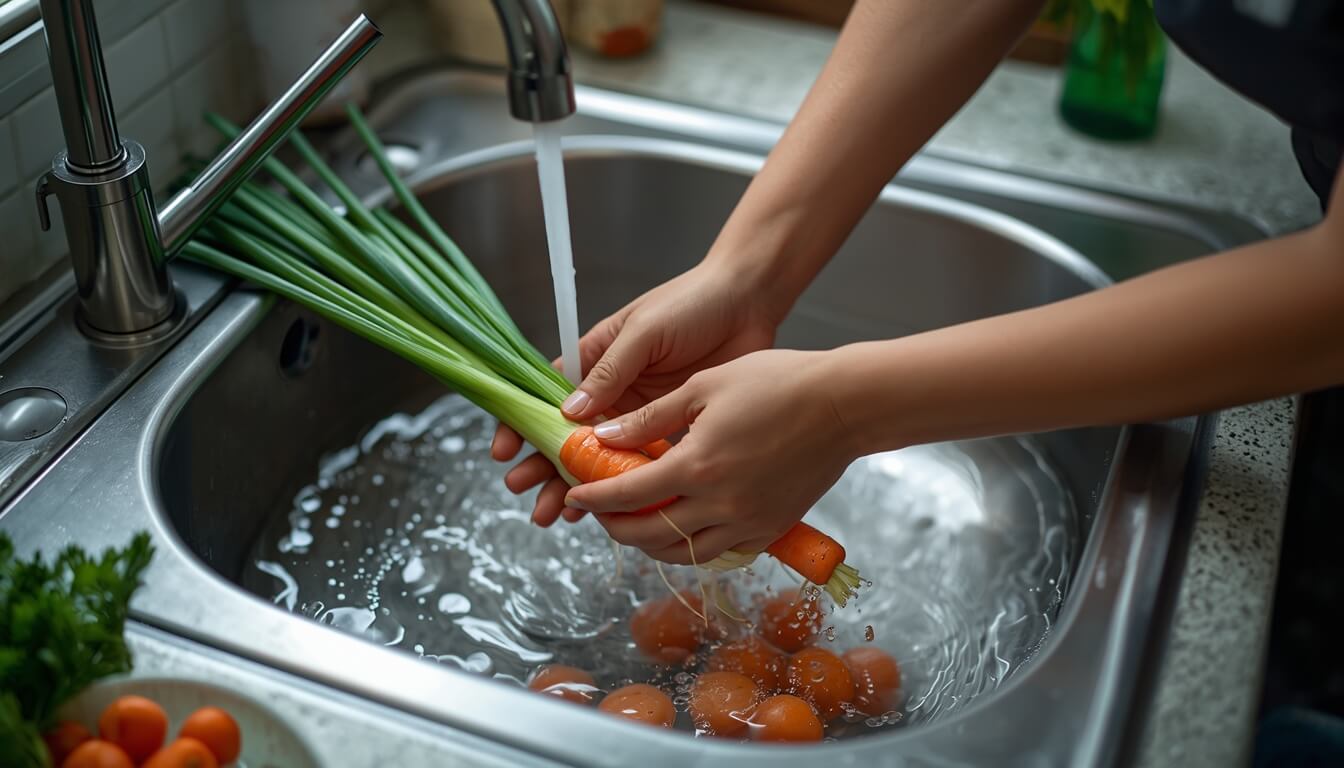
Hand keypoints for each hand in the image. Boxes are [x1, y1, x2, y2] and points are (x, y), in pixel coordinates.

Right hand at [492, 260, 782, 525]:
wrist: (749, 302)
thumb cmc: (692, 302)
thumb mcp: (643, 330)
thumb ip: (611, 371)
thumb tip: (570, 411)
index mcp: (595, 359)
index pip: (546, 395)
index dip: (522, 424)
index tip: (506, 452)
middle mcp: (613, 391)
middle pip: (567, 437)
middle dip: (543, 468)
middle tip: (527, 495)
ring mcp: (642, 414)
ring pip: (601, 459)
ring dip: (578, 488)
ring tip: (555, 516)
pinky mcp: (673, 429)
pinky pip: (644, 465)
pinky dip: (626, 489)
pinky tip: (609, 510)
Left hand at [562, 349, 856, 564]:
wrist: (845, 404)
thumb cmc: (778, 382)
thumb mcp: (705, 386)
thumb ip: (651, 416)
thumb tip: (604, 434)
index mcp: (696, 466)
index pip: (627, 495)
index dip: (594, 498)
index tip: (575, 494)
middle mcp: (719, 505)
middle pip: (649, 536)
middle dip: (616, 528)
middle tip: (601, 512)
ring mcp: (748, 522)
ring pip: (684, 553)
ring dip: (651, 544)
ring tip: (636, 523)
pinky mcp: (772, 528)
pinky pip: (722, 552)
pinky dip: (694, 547)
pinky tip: (684, 528)